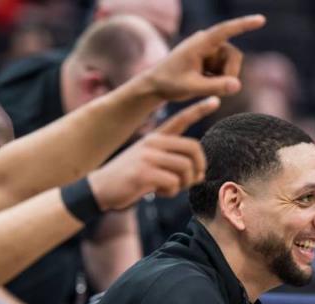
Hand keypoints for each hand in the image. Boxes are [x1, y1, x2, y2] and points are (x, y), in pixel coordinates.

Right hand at [89, 97, 219, 210]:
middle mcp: (153, 142)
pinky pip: (174, 182)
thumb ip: (173, 165)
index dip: (199, 110)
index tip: (215, 100)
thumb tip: (200, 174)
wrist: (99, 188)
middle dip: (198, 167)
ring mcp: (148, 156)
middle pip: (193, 148)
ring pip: (186, 167)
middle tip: (193, 179)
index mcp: (155, 137)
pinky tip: (157, 192)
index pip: (180, 120)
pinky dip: (171, 192)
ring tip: (170, 188)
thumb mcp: (149, 165)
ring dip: (184, 183)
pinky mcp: (145, 173)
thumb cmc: (127, 179)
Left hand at [142, 15, 265, 100]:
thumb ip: (214, 86)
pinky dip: (220, 81)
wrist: (156, 86)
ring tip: (206, 87)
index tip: (260, 20)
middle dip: (230, 74)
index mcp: (200, 43)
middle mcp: (207, 43)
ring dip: (225, 79)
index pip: (225, 31)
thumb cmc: (169, 83)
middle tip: (219, 90)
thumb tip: (238, 85)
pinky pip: (226, 71)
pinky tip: (203, 84)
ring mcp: (210, 51)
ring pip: (231, 65)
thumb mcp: (191, 87)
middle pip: (234, 56)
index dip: (244, 25)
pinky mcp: (210, 60)